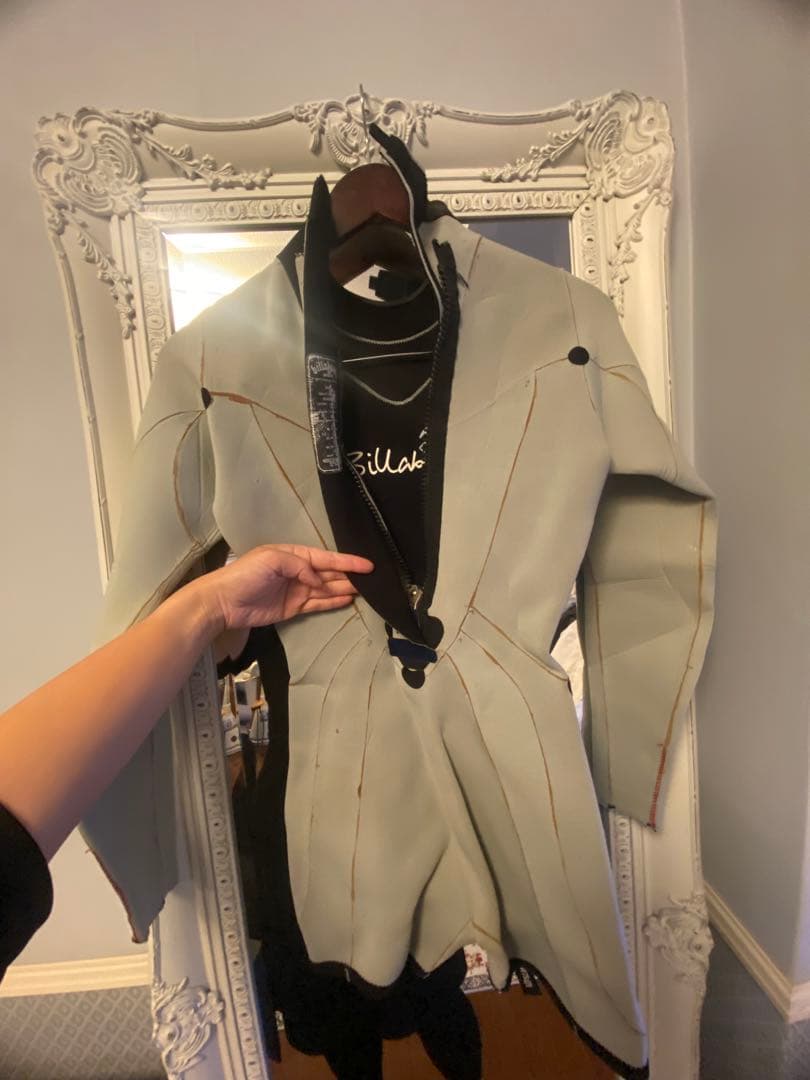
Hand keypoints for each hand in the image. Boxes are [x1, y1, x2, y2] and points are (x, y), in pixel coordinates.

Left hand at [196, 544, 373, 661]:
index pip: (325, 557)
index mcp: (293, 555)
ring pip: (326, 588)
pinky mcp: (293, 608)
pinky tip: (348, 599)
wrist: (223, 602)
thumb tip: (319, 581)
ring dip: (344, 588)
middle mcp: (298, 571)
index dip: (347, 561)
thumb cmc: (246, 575)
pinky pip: (318, 603)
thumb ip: (300, 566)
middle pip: (329, 573)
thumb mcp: (272, 560)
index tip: (367, 565)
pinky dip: (332, 601)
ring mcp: (296, 590)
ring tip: (366, 590)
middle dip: (349, 574)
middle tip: (373, 579)